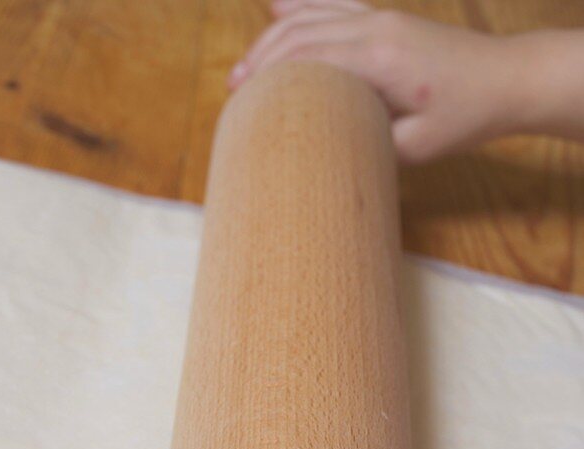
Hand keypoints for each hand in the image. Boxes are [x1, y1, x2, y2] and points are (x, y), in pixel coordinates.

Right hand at [229, 1, 522, 161]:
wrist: (503, 79)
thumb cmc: (462, 117)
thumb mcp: (413, 147)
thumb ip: (368, 143)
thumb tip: (326, 147)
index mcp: (379, 59)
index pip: (308, 60)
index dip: (270, 79)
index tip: (242, 102)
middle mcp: (374, 29)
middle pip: (300, 34)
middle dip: (261, 60)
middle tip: (234, 90)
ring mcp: (379, 18)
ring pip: (311, 16)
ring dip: (273, 37)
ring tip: (245, 67)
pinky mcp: (384, 19)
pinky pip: (331, 5)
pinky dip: (300, 6)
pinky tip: (276, 4)